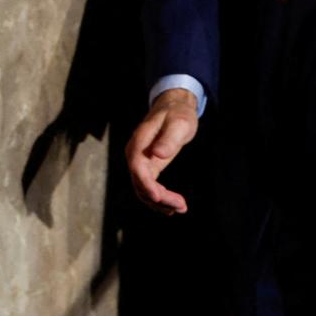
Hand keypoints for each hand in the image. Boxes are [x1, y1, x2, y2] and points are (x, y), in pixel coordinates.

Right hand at [126, 88, 199, 214]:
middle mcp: (135, 153)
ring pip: (142, 188)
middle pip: (139, 182)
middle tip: (180, 206)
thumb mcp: (179, 123)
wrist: (174, 106)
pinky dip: (159, 198)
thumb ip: (169, 139)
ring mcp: (140, 161)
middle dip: (158, 198)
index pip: (137, 167)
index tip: (160, 198)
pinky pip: (148, 186)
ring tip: (179, 208)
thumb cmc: (177, 113)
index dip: (146, 184)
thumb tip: (158, 154)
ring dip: (159, 202)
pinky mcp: (147, 166)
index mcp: (139, 142)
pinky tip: (172, 205)